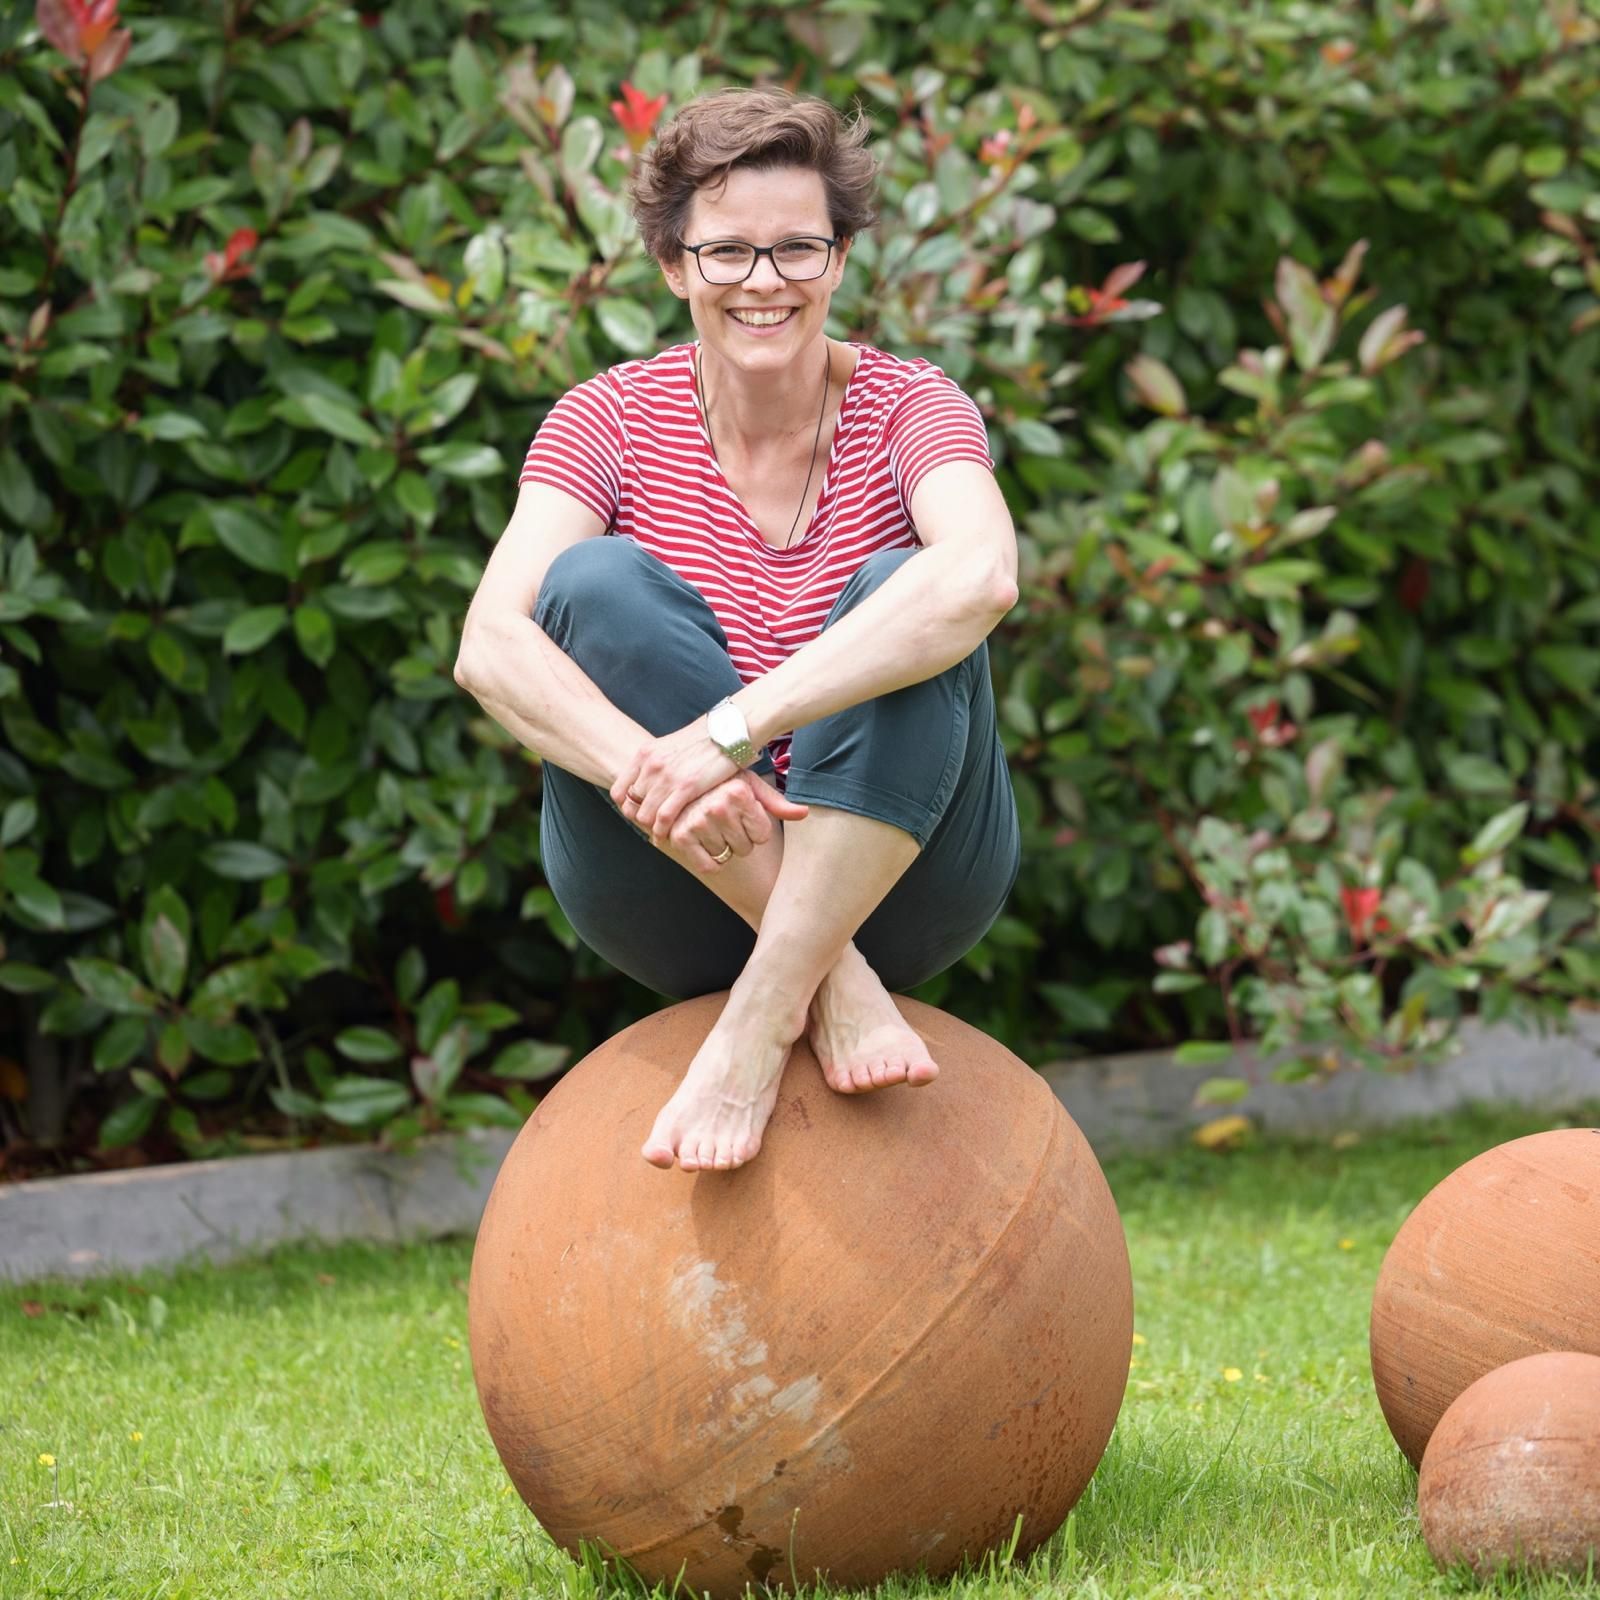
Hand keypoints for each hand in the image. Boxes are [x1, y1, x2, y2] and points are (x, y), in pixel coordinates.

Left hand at [611, 715, 746, 841]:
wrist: (729, 730)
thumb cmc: (706, 739)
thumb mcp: (671, 745)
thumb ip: (657, 762)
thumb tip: (652, 780)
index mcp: (645, 754)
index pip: (620, 791)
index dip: (627, 807)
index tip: (640, 814)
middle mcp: (651, 765)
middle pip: (632, 805)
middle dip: (642, 819)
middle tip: (653, 828)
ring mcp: (667, 776)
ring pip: (645, 815)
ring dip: (653, 829)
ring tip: (663, 835)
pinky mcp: (686, 787)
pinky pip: (664, 818)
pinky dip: (664, 831)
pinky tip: (670, 836)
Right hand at [654, 771, 809, 873]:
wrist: (681, 782)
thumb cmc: (721, 784)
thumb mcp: (750, 785)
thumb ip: (777, 802)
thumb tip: (804, 813)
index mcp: (738, 792)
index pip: (762, 835)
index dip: (755, 829)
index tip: (743, 815)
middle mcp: (718, 806)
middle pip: (745, 848)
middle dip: (738, 839)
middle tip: (725, 822)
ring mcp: (697, 822)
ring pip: (726, 856)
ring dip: (721, 847)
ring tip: (712, 827)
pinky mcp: (680, 837)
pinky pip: (708, 866)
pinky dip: (708, 861)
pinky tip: (702, 842)